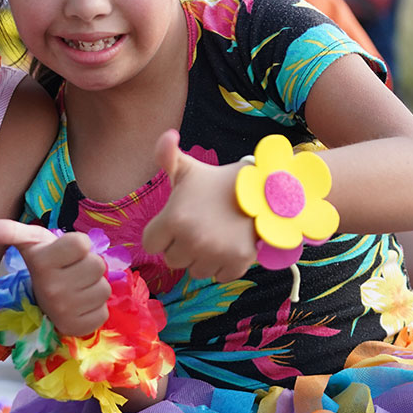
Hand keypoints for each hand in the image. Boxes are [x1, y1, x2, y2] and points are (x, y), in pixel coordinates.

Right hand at [0, 219, 109, 336]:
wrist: (39, 305)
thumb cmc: (43, 266)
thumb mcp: (30, 243)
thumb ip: (10, 231)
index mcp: (42, 263)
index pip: (82, 242)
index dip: (77, 246)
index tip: (65, 253)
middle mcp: (52, 289)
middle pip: (97, 265)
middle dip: (87, 266)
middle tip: (71, 272)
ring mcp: (65, 312)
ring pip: (103, 289)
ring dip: (93, 287)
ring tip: (75, 289)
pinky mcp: (79, 328)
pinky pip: (102, 312)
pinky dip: (94, 308)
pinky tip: (79, 306)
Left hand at [142, 130, 257, 282]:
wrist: (261, 190)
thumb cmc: (215, 182)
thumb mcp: (188, 168)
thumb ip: (166, 155)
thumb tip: (167, 135)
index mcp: (173, 218)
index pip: (151, 244)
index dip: (161, 233)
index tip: (176, 222)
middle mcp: (192, 239)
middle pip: (172, 260)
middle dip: (181, 247)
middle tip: (198, 227)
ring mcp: (215, 253)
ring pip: (195, 271)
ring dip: (201, 258)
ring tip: (214, 235)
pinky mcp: (237, 263)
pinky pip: (219, 277)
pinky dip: (223, 266)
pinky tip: (228, 245)